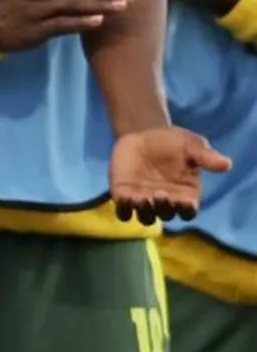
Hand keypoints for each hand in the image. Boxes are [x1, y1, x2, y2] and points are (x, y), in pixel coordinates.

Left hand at [109, 126, 231, 224]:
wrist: (143, 134)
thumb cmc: (173, 143)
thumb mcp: (191, 145)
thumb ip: (205, 157)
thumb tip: (227, 164)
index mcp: (185, 195)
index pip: (188, 211)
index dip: (187, 210)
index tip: (186, 201)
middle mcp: (165, 203)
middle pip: (166, 215)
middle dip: (164, 207)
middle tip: (161, 194)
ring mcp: (143, 201)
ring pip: (145, 217)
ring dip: (144, 211)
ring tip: (141, 199)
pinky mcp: (123, 195)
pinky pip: (123, 211)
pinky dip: (124, 209)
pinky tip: (124, 198)